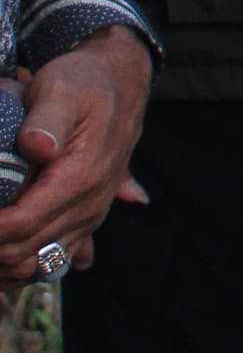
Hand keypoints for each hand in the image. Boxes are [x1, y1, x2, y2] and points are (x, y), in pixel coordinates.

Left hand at [0, 25, 152, 281]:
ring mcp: (91, 215)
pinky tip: (3, 269)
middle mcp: (90, 205)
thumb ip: (47, 120)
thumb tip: (36, 147)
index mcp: (82, 178)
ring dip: (3, 268)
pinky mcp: (88, 218)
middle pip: (27, 252)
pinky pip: (58, 259)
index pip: (22, 224)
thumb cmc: (84, 83)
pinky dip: (26, 270)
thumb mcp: (61, 89)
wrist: (121, 83)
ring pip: (41, 263)